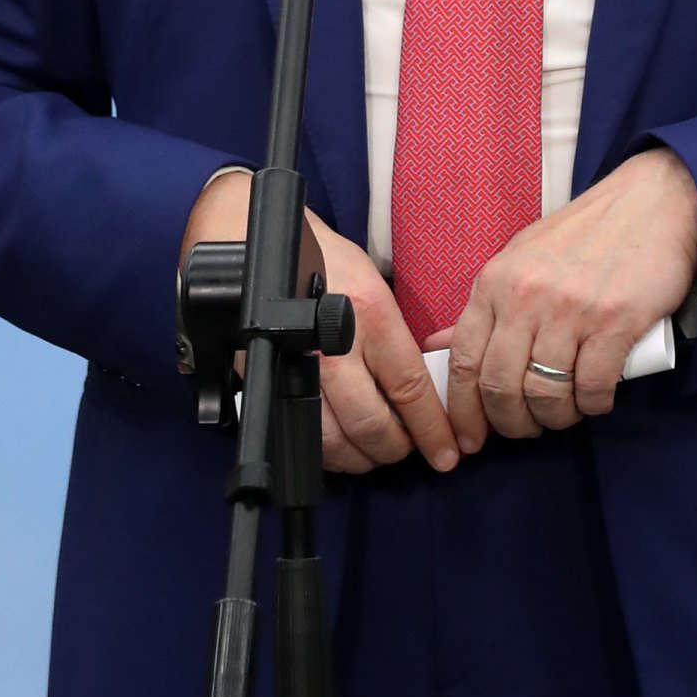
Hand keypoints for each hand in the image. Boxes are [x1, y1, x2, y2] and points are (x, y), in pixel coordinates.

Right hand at [179, 170, 458, 476]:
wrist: (251, 240)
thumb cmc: (319, 258)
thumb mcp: (371, 282)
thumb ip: (394, 334)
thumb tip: (423, 388)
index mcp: (367, 314)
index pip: (408, 388)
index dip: (431, 429)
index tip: (446, 452)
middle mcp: (332, 344)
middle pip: (371, 423)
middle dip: (395, 448)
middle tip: (406, 451)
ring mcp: (295, 363)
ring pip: (333, 438)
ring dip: (360, 456)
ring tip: (374, 452)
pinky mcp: (265, 376)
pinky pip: (298, 429)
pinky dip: (325, 450)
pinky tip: (340, 446)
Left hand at [442, 148, 696, 448]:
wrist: (653, 203)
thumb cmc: (584, 236)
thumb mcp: (521, 259)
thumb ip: (486, 306)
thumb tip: (439, 347)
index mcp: (495, 282)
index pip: (464, 362)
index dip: (463, 412)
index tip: (470, 441)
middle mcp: (526, 296)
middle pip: (500, 387)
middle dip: (510, 424)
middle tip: (527, 430)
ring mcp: (570, 309)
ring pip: (545, 393)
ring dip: (555, 419)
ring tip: (564, 415)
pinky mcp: (615, 321)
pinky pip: (593, 386)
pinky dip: (593, 405)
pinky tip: (596, 402)